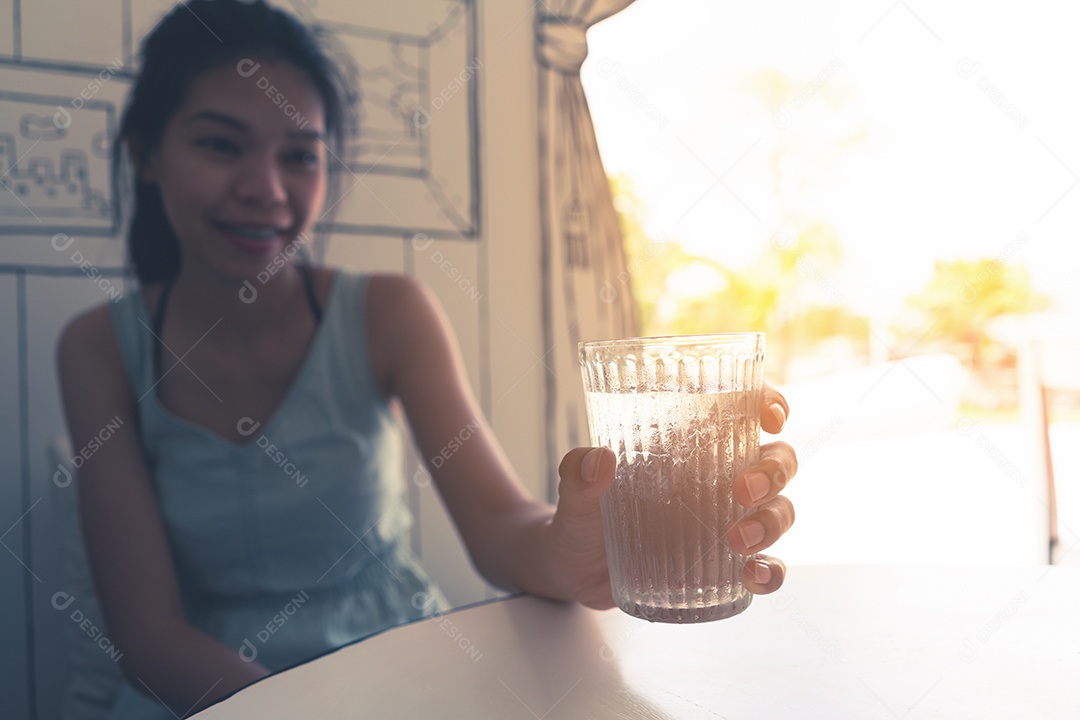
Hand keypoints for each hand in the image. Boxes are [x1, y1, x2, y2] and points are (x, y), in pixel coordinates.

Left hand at [548, 383, 796, 607]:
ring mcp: (728, 521)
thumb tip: (598, 461)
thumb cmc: (584, 516)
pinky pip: (767, 565)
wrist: (575, 570)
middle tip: (744, 491)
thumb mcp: (575, 493)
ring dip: (772, 522)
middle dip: (773, 471)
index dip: (770, 405)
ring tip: (739, 540)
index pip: (745, 411)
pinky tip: (755, 577)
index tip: (771, 416)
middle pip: (777, 460)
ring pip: (780, 510)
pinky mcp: (725, 565)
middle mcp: (722, 477)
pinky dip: (772, 571)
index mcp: (693, 444)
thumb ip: (577, 474)